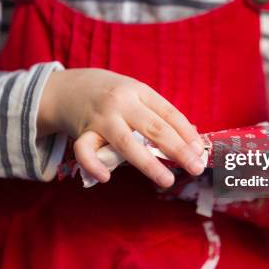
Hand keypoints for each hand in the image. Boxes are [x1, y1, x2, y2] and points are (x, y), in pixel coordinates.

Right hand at [37, 68, 204, 187]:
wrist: (68, 87)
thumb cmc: (110, 95)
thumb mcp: (135, 95)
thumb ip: (158, 114)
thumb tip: (190, 138)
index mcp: (139, 91)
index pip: (169, 113)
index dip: (187, 133)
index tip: (200, 151)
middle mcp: (121, 102)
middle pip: (154, 127)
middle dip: (178, 149)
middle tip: (196, 167)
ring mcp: (101, 117)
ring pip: (126, 142)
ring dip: (149, 163)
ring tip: (167, 180)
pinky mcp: (81, 132)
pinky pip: (85, 151)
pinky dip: (94, 165)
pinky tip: (106, 177)